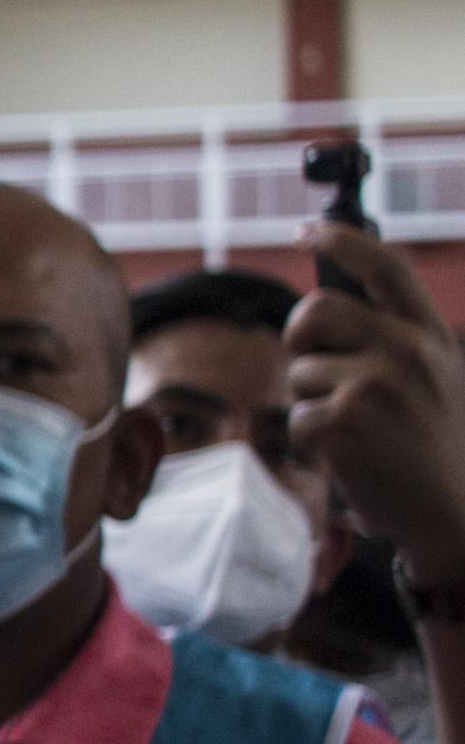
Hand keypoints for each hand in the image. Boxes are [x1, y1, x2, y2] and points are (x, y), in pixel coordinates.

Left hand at [288, 221, 464, 583]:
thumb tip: (323, 314)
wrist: (453, 514)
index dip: (343, 240)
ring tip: (357, 434)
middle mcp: (408, 352)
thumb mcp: (436, 383)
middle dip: (300, 338)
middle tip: (315, 369)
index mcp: (432, 337)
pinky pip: (295, 418)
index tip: (306, 229)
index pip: (387, 269)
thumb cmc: (432, 453)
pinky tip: (349, 458)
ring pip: (300, 372)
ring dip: (312, 404)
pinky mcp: (342, 420)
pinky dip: (310, 444)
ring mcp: (375, 384)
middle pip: (315, 311)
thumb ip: (395, 345)